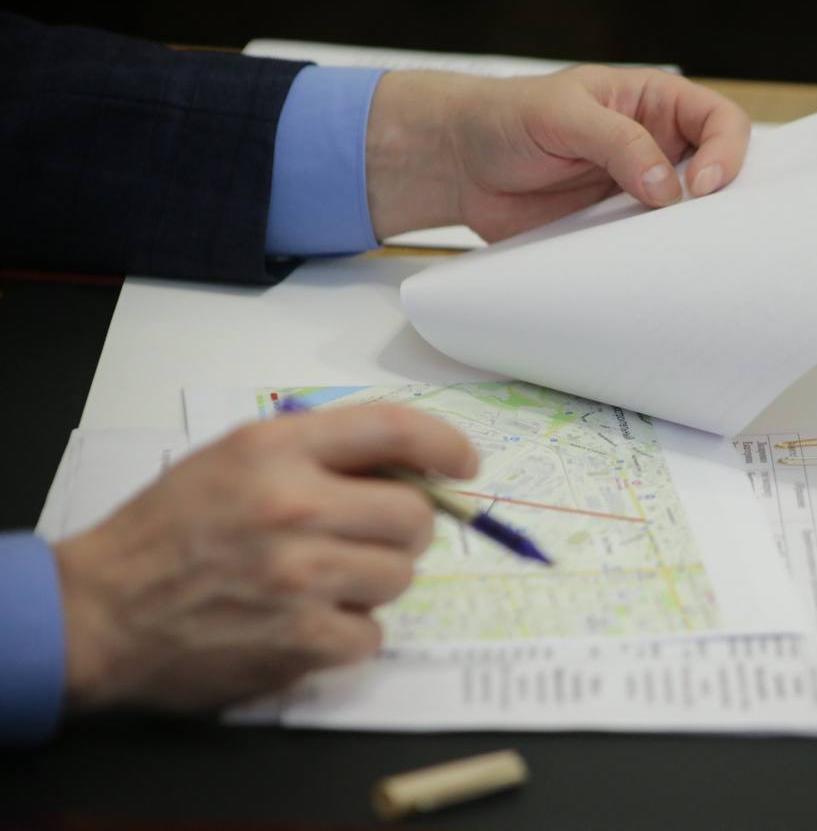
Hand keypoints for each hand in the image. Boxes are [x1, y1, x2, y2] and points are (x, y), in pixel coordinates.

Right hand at [52, 405, 476, 713]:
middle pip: (414, 516)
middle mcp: (293, 506)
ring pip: (400, 576)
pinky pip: (372, 634)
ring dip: (374, 582)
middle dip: (404, 529)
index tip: (464, 462)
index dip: (445, 444)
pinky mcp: (300, 638)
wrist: (100, 611)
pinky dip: (350, 633)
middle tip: (369, 538)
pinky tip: (309, 621)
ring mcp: (299, 576)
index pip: (394, 429)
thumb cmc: (167, 531)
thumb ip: (317, 453)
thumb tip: (408, 469)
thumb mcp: (234, 459)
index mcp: (275, 450)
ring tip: (324, 580)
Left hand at [364, 65, 751, 241]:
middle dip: (719, 201)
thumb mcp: (562, 116)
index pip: (719, 121)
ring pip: (686, 219)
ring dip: (686, 237)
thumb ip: (618, 143)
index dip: (724, 152)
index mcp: (654, 103)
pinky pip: (647, 250)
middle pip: (718, 173)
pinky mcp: (614, 231)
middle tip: (701, 227)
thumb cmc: (508, 119)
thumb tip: (666, 187)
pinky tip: (647, 272)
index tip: (698, 187)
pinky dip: (652, 262)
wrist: (461, 166)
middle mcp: (656, 147)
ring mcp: (638, 193)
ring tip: (677, 255)